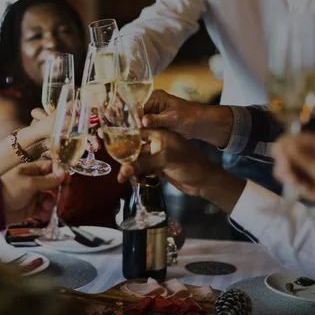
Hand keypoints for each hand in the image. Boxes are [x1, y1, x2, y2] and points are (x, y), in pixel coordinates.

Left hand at [0, 161, 66, 223]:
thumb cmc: (11, 190)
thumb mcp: (30, 183)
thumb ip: (48, 180)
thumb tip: (63, 173)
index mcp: (32, 171)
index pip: (51, 168)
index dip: (60, 174)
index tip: (68, 181)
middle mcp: (34, 182)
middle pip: (53, 184)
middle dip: (59, 190)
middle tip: (64, 196)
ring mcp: (33, 195)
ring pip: (50, 198)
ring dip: (52, 203)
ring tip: (46, 207)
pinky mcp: (31, 208)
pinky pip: (44, 209)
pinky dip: (46, 212)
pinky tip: (44, 214)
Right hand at [117, 129, 244, 211]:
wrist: (204, 181)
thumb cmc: (188, 164)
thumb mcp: (164, 160)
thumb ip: (143, 164)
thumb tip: (123, 170)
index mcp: (160, 135)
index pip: (138, 133)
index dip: (124, 138)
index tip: (110, 145)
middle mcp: (158, 143)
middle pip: (136, 149)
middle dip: (126, 159)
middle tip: (118, 169)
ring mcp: (159, 156)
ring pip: (139, 161)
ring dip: (132, 170)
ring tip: (124, 179)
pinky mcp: (160, 167)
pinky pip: (145, 170)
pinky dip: (140, 175)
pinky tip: (138, 182)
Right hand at [142, 90, 232, 147]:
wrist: (199, 124)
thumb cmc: (189, 117)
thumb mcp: (172, 118)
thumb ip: (157, 120)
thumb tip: (142, 121)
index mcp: (156, 97)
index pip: (139, 105)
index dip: (134, 116)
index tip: (134, 126)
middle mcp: (152, 103)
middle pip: (136, 112)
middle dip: (133, 122)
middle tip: (132, 133)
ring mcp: (152, 112)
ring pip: (138, 120)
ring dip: (136, 128)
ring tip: (133, 137)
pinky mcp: (154, 121)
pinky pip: (143, 126)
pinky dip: (142, 131)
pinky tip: (139, 138)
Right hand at [273, 133, 314, 210]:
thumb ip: (305, 161)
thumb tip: (283, 146)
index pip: (294, 138)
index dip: (282, 152)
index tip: (282, 169)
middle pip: (291, 153)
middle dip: (289, 171)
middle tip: (295, 185)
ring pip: (294, 168)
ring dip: (297, 182)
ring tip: (310, 194)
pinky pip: (302, 177)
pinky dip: (304, 187)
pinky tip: (314, 195)